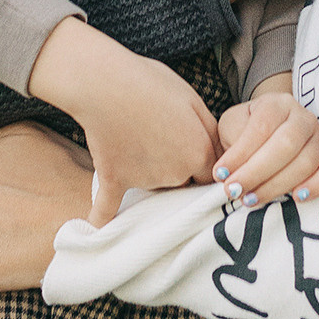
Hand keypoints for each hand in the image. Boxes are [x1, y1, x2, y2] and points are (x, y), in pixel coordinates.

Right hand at [28, 18, 220, 223]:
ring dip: (152, 173)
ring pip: (155, 185)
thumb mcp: (194, 100)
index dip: (207, 161)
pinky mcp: (114, 180)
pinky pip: (108, 210)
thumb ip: (210, 131)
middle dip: (181, 168)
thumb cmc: (153, 84)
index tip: (197, 149)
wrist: (107, 84)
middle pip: (184, 181)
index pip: (213, 173)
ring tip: (140, 138)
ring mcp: (144, 181)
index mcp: (199, 153)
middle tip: (164, 138)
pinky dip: (104, 221)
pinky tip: (97, 234)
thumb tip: (221, 154)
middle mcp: (175, 174)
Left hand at [214, 79, 318, 207]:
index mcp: (277, 103)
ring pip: (306, 162)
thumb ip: (232, 138)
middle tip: (234, 191)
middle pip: (286, 144)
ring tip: (251, 199)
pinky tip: (297, 197)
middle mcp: (303, 117)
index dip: (241, 152)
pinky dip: (318, 185)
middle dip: (257, 172)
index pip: (262, 126)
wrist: (267, 133)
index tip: (221, 174)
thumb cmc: (246, 130)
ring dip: (276, 185)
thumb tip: (231, 168)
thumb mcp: (231, 125)